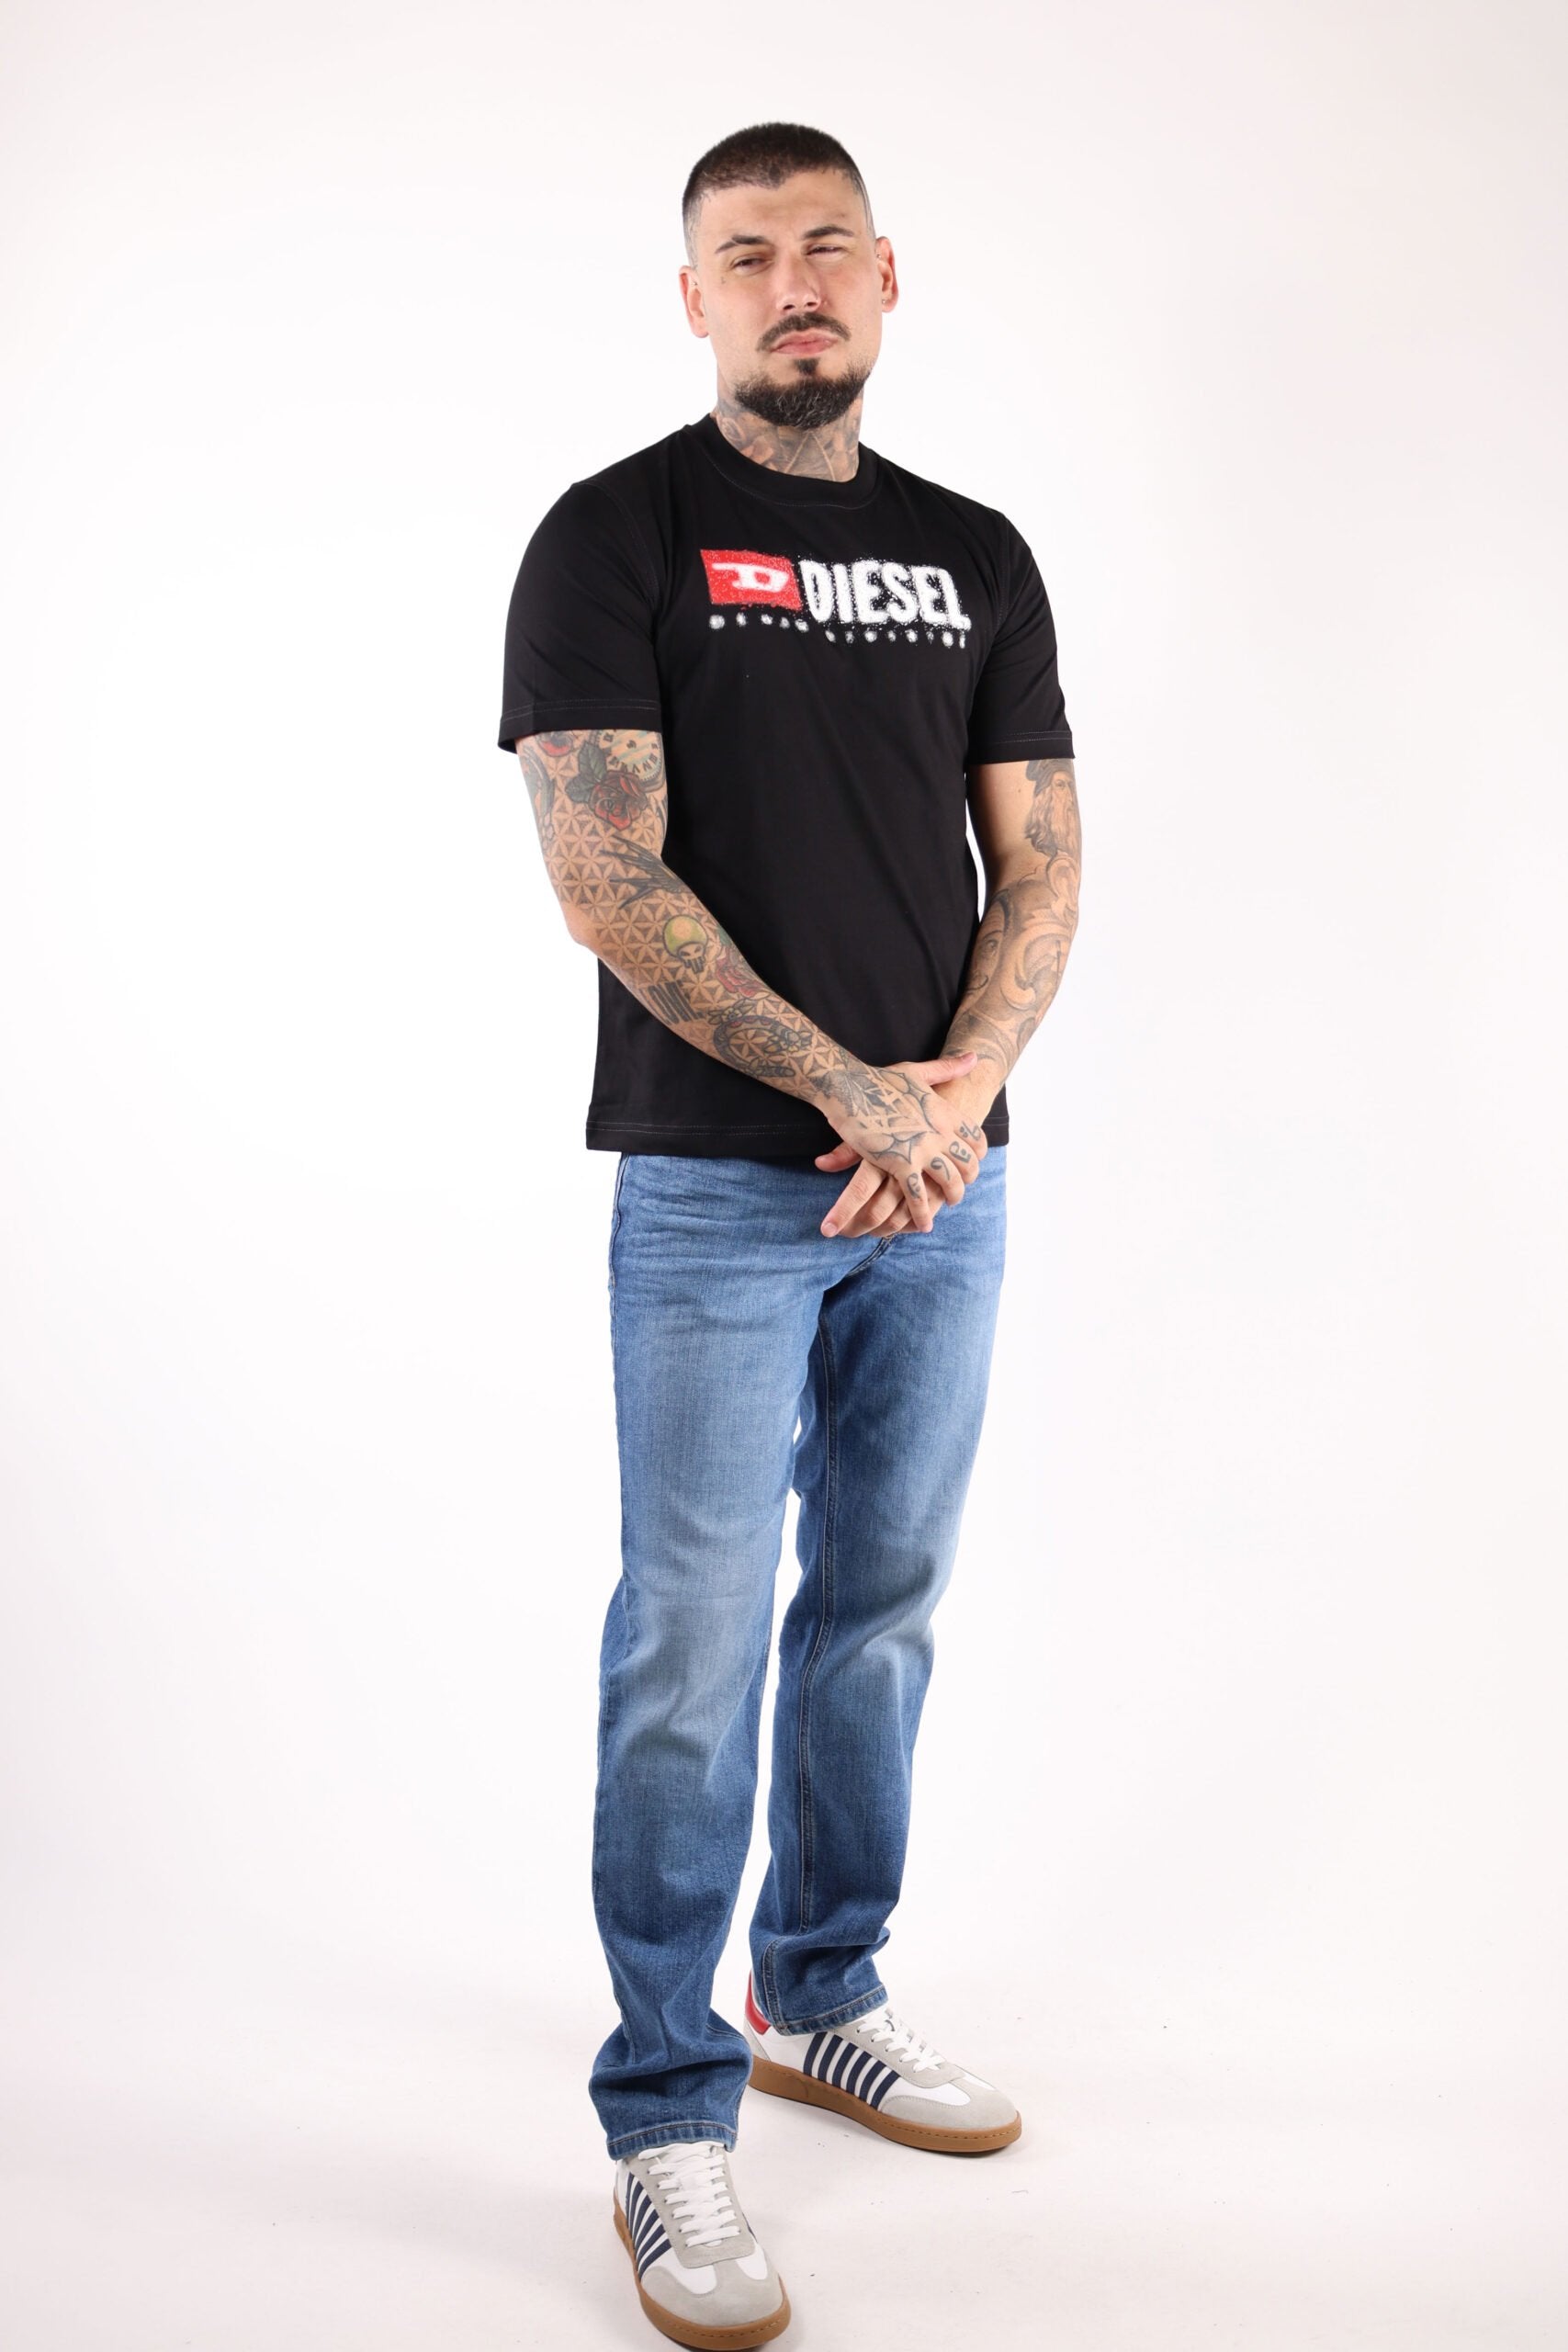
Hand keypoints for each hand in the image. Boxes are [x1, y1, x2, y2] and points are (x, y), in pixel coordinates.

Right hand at [819, 1051, 990, 1237]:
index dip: (977, 1155)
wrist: (848, 1086)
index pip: (976, 1139)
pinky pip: (918, 1196)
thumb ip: (947, 1068)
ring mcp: (922, 1149)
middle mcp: (940, 1132)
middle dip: (966, 1181)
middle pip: (968, 1165)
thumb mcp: (918, 1071)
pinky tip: (924, 1223)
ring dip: (949, 1199)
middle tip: (958, 1191)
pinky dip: (922, 1213)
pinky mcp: (900, 1164)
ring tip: (943, 1209)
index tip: (970, 1164)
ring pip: (949, 1183)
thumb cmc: (878, 1078)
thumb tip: (973, 1057)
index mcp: (945, 1112)